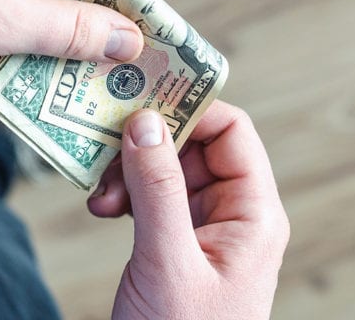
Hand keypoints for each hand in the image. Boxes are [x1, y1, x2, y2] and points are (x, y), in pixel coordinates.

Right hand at [88, 102, 289, 318]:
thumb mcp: (168, 261)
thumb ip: (158, 189)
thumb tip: (146, 122)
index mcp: (253, 216)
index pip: (232, 132)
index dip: (190, 107)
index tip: (141, 94)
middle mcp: (233, 215)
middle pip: (195, 145)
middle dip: (147, 141)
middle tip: (106, 142)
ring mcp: (204, 229)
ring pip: (168, 169)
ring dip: (129, 170)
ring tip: (101, 192)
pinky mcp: (176, 243)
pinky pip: (153, 197)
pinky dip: (125, 194)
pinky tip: (103, 208)